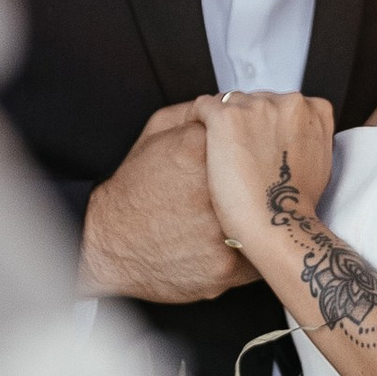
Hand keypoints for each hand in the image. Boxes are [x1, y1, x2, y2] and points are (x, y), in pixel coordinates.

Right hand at [78, 102, 252, 302]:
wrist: (108, 244)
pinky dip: (252, 250)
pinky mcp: (227, 268)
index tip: (244, 158)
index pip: (248, 140)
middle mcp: (213, 192)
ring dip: (261, 219)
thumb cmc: (133, 191)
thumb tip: (227, 107)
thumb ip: (193, 114)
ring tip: (242, 217)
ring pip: (268, 222)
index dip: (249, 151)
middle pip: (263, 181)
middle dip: (259, 185)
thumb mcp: (154, 134)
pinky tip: (232, 242)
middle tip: (247, 189)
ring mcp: (222, 234)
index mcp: (199, 152)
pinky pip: (259, 256)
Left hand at [196, 90, 335, 258]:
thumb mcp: (319, 164)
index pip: (282, 102)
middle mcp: (287, 102)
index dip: (265, 124)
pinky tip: (197, 140)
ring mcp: (257, 107)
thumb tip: (290, 136)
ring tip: (218, 153)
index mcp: (314, 110)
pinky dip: (197, 120)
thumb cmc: (295, 205)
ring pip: (230, 103)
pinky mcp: (226, 117)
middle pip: (255, 100)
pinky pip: (203, 107)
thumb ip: (305, 139)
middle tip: (237, 153)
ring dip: (223, 124)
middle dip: (246, 123)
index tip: (257, 140)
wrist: (277, 225)